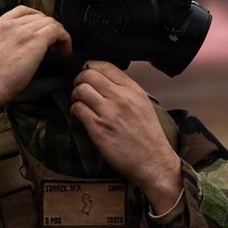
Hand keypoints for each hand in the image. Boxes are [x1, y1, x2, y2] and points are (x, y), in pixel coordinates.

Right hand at [0, 6, 72, 107]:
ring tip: (60, 50)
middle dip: (49, 28)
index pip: (23, 11)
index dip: (38, 19)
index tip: (42, 31)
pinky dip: (65, 39)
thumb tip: (21, 49)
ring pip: (50, 22)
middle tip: (54, 44)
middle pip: (40, 16)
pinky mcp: (35, 41)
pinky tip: (65, 51)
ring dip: (59, 34)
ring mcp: (22, 31)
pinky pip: (57, 31)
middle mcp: (10, 24)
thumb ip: (5, 44)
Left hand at [70, 60, 182, 213]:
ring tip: (80, 104)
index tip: (87, 74)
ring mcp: (109, 113)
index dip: (89, 67)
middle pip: (88, 74)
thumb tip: (104, 81)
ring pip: (80, 90)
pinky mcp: (98, 129)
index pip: (105, 65)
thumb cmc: (147, 136)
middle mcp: (121, 98)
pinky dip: (75, 112)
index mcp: (133, 89)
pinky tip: (81, 117)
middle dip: (79, 80)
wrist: (152, 161)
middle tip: (80, 90)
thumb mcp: (143, 104)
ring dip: (75, 96)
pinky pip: (78, 109)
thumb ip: (126, 90)